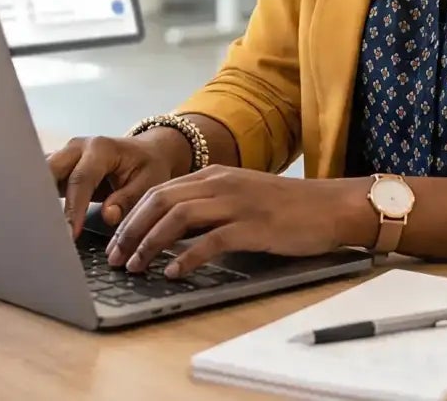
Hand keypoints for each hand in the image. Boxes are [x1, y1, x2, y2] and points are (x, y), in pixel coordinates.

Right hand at [46, 131, 190, 237]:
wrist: (147, 151)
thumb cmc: (149, 166)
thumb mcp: (150, 182)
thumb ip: (128, 199)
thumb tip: (108, 216)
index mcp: (101, 148)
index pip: (80, 179)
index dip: (73, 208)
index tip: (69, 234)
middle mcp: (77, 148)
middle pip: (49, 170)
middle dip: (43, 200)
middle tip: (44, 231)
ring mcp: (65, 155)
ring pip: (40, 174)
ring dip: (37, 199)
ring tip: (36, 228)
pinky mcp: (60, 167)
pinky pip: (42, 181)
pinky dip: (39, 199)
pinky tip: (38, 221)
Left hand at [106, 167, 372, 278]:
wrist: (331, 206)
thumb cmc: (287, 208)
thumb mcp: (241, 197)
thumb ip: (208, 207)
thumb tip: (169, 232)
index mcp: (215, 175)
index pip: (159, 191)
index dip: (130, 216)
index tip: (115, 242)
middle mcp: (221, 184)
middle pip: (160, 201)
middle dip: (130, 230)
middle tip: (115, 258)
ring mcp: (237, 203)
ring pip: (178, 217)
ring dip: (150, 243)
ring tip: (136, 267)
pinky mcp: (254, 226)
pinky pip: (211, 240)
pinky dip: (187, 257)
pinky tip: (174, 272)